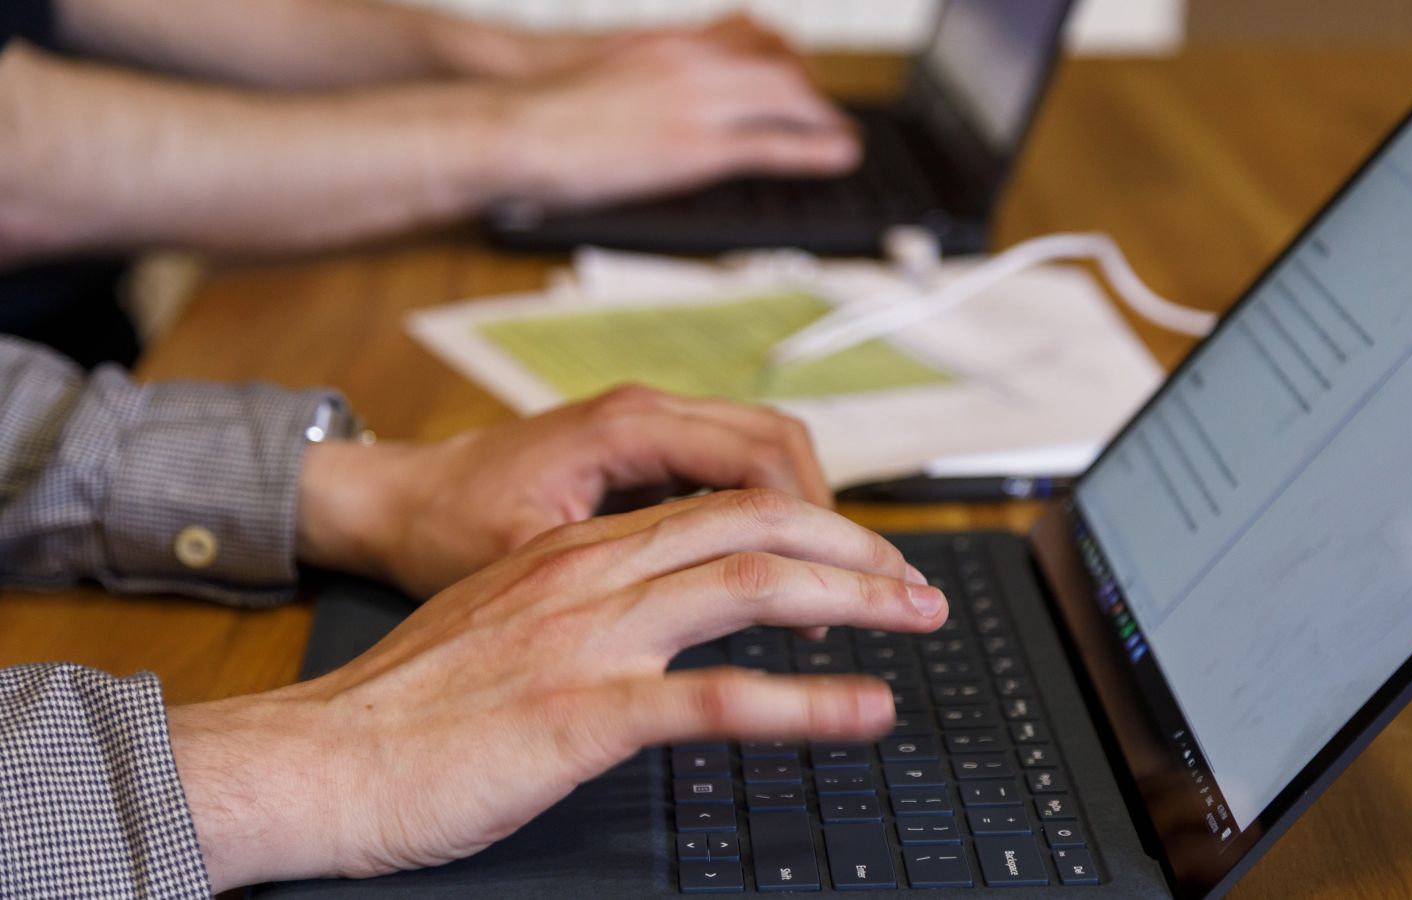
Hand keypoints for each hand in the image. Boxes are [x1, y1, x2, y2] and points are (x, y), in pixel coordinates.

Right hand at [169, 488, 946, 889]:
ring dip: (853, 597)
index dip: (803, 523)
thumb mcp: (497, 624)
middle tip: (916, 581)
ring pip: (750, 586)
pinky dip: (809, 704)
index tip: (858, 555)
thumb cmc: (401, 708)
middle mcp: (590, 576)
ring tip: (918, 617)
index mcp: (572, 552)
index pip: (715, 507)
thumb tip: (643, 618)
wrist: (316, 757)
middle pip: (752, 526)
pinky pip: (720, 699)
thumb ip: (572, 604)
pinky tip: (865, 710)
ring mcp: (590, 641)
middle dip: (852, 546)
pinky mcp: (582, 715)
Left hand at [296, 385, 832, 596]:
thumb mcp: (527, 561)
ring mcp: (645, 427)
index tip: (849, 586)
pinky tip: (776, 572)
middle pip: (783, 445)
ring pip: (764, 453)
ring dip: (804, 515)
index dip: (817, 526)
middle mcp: (645, 412)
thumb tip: (698, 602)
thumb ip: (615, 570)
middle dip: (835, 518)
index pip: (762, 461)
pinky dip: (765, 515)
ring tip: (834, 588)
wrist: (390, 500)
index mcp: (625, 428)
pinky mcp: (639, 451)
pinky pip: (728, 469)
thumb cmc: (442, 527)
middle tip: (878, 586)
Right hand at [475, 16, 859, 213]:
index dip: (784, 54)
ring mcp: (698, 101)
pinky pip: (774, 143)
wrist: (517, 123)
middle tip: (827, 112)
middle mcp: (692, 61)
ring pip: (787, 95)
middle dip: (811, 87)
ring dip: (823, 115)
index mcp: (669, 43)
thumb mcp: (606, 72)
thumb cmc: (545, 109)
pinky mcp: (697, 146)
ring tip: (843, 136)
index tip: (798, 72)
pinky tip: (838, 155)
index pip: (747, 31)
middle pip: (777, 60)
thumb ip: (645, 76)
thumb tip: (655, 98)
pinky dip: (815, 149)